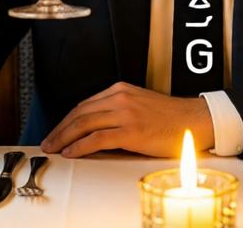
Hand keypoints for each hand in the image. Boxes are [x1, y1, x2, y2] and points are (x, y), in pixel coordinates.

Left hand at [41, 82, 214, 157]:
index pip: (84, 104)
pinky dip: (80, 146)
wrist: (193, 121)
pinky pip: (97, 138)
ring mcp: (125, 113)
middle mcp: (120, 98)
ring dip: (65, 138)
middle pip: (80, 113)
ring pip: (84, 124)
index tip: (57, 131)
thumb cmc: (170, 118)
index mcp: (120, 90)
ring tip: (54, 148)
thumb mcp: (139, 105)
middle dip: (60, 129)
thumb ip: (117, 111)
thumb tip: (94, 127)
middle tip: (49, 141)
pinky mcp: (131, 130)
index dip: (67, 120)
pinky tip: (71, 152)